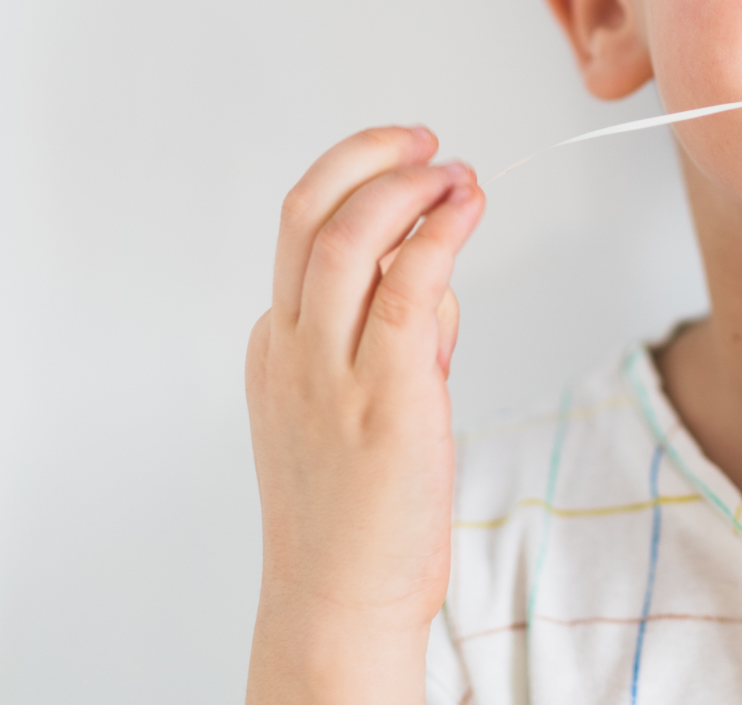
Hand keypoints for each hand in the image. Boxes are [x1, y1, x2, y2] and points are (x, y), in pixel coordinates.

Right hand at [244, 125, 484, 703]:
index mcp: (274, 345)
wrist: (338, 602)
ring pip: (350, 236)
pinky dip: (439, 233)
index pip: (305, 232)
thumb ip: (390, 332)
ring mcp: (329, 371)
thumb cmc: (355, 514)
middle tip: (425, 139)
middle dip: (368, 155)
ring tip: (456, 172)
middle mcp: (289, 346)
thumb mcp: (355, 405)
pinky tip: (467, 210)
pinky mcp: (385, 396)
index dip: (362, 183)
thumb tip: (432, 270)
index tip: (407, 161)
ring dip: (407, 185)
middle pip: (308, 212)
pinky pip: (407, 287)